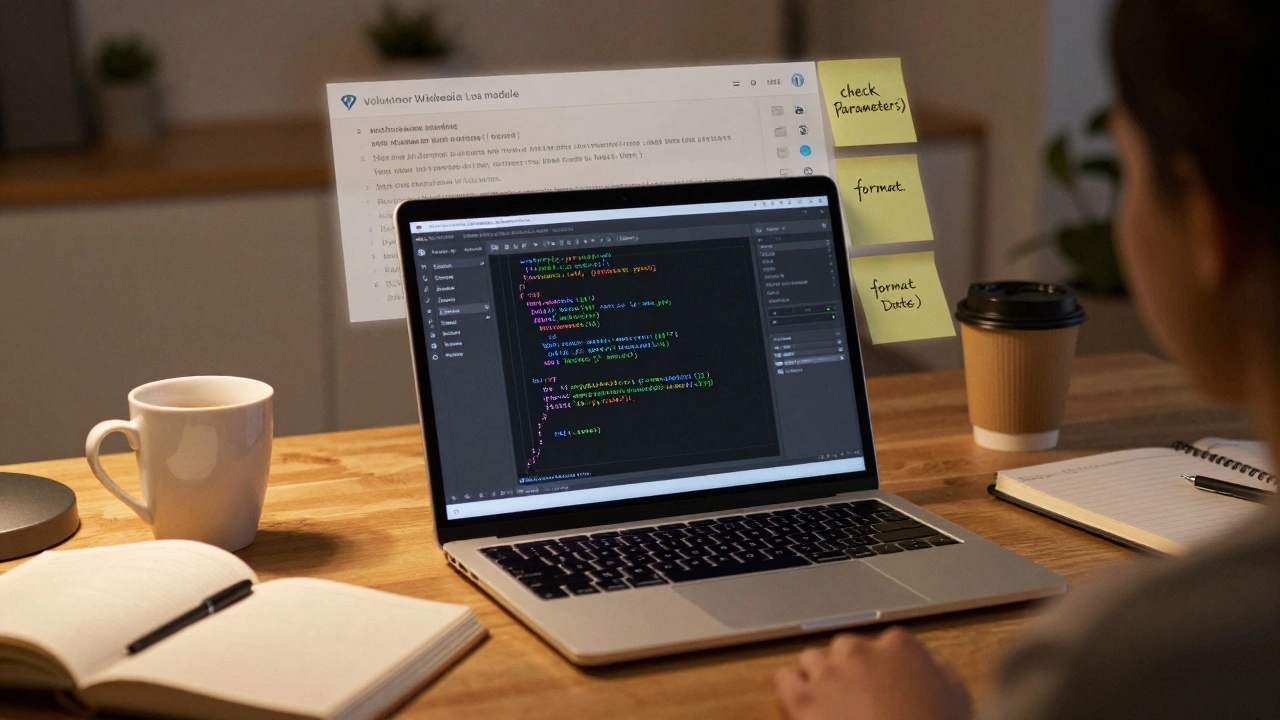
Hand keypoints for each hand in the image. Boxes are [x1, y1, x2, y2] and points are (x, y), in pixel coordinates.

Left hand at [774, 627, 972, 719]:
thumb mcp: (958, 700)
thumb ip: (940, 674)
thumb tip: (930, 667)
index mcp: (900, 646)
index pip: (887, 645)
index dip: (887, 668)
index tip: (889, 688)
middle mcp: (859, 651)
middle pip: (846, 649)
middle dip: (851, 669)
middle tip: (861, 699)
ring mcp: (827, 674)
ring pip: (812, 660)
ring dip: (820, 677)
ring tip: (831, 703)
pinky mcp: (802, 700)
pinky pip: (785, 680)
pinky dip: (792, 689)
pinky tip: (803, 705)